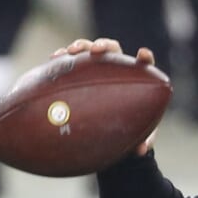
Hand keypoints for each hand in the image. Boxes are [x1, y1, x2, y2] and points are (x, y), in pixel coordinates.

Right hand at [51, 38, 157, 156]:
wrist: (107, 134)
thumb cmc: (126, 133)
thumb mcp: (135, 139)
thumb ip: (141, 143)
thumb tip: (140, 151)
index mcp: (135, 81)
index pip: (143, 65)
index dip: (144, 58)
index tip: (143, 54)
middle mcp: (116, 70)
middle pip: (113, 50)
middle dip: (104, 46)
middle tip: (97, 50)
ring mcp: (96, 69)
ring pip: (89, 50)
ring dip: (81, 46)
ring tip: (70, 52)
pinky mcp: (79, 73)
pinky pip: (71, 61)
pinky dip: (63, 58)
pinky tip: (53, 58)